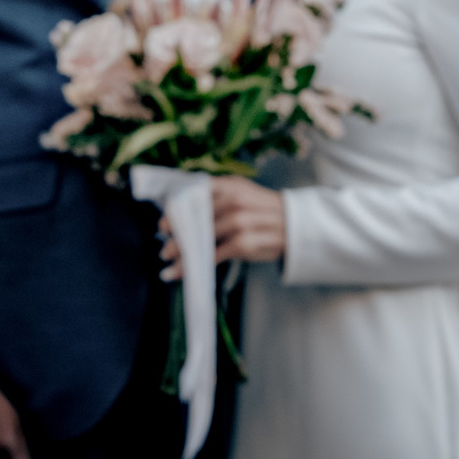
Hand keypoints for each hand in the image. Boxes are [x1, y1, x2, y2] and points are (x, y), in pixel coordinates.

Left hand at [161, 177, 285, 273]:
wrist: (295, 225)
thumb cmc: (262, 212)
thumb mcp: (243, 196)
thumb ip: (217, 200)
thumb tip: (183, 213)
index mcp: (232, 185)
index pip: (197, 191)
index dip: (177, 207)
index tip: (163, 222)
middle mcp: (235, 200)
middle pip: (196, 215)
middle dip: (176, 231)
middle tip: (162, 243)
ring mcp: (240, 221)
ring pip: (202, 237)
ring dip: (181, 250)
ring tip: (166, 259)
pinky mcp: (243, 243)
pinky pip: (212, 255)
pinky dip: (193, 265)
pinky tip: (181, 272)